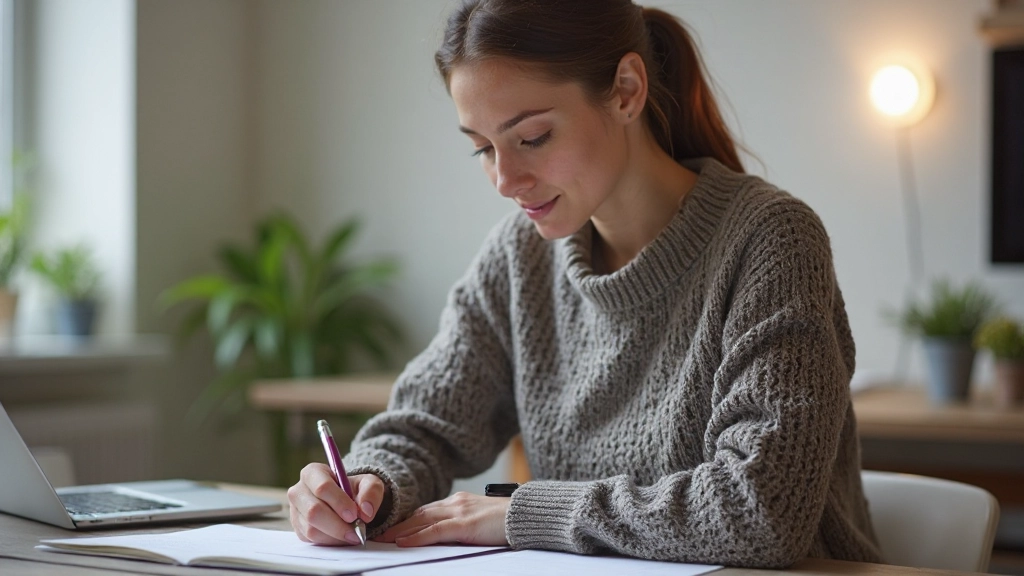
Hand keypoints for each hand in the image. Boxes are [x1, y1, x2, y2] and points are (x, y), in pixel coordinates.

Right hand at [288, 464, 386, 545]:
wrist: (347, 501)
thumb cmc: (354, 489)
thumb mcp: (368, 483)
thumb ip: (371, 491)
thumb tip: (365, 511)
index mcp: (313, 473)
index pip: (322, 487)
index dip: (338, 502)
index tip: (353, 514)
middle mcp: (299, 491)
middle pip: (314, 511)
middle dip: (337, 524)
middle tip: (355, 531)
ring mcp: (296, 511)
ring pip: (311, 528)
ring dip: (335, 535)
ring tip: (352, 535)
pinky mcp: (298, 528)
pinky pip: (311, 539)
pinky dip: (330, 541)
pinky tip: (342, 538)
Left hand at [376, 491, 509, 546]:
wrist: (527, 515)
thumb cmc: (508, 521)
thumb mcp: (481, 519)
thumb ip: (464, 522)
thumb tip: (448, 535)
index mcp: (459, 501)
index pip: (426, 510)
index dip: (408, 519)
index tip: (392, 528)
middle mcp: (456, 502)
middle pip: (419, 514)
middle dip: (398, 524)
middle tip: (379, 534)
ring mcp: (459, 512)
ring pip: (422, 521)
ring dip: (401, 530)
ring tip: (384, 539)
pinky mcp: (465, 524)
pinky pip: (434, 531)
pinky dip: (416, 537)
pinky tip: (403, 542)